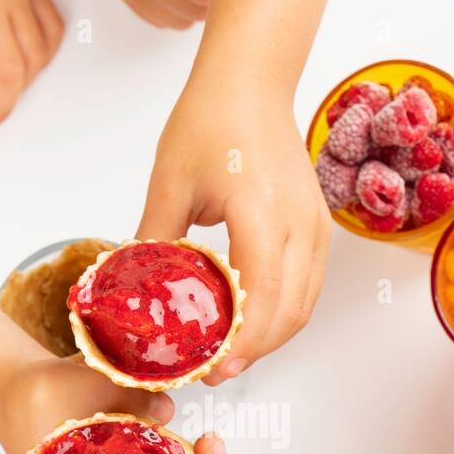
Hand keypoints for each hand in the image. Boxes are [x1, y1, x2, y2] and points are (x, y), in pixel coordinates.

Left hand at [136, 76, 331, 379]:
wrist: (251, 82)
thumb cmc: (212, 120)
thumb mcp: (169, 183)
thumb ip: (154, 240)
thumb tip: (135, 291)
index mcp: (262, 214)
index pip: (261, 299)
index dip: (239, 344)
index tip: (210, 369)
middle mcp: (300, 225)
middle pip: (289, 314)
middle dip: (253, 351)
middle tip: (213, 372)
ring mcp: (316, 228)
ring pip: (303, 307)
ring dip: (269, 337)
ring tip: (229, 355)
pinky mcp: (318, 228)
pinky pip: (307, 287)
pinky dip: (281, 314)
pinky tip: (249, 323)